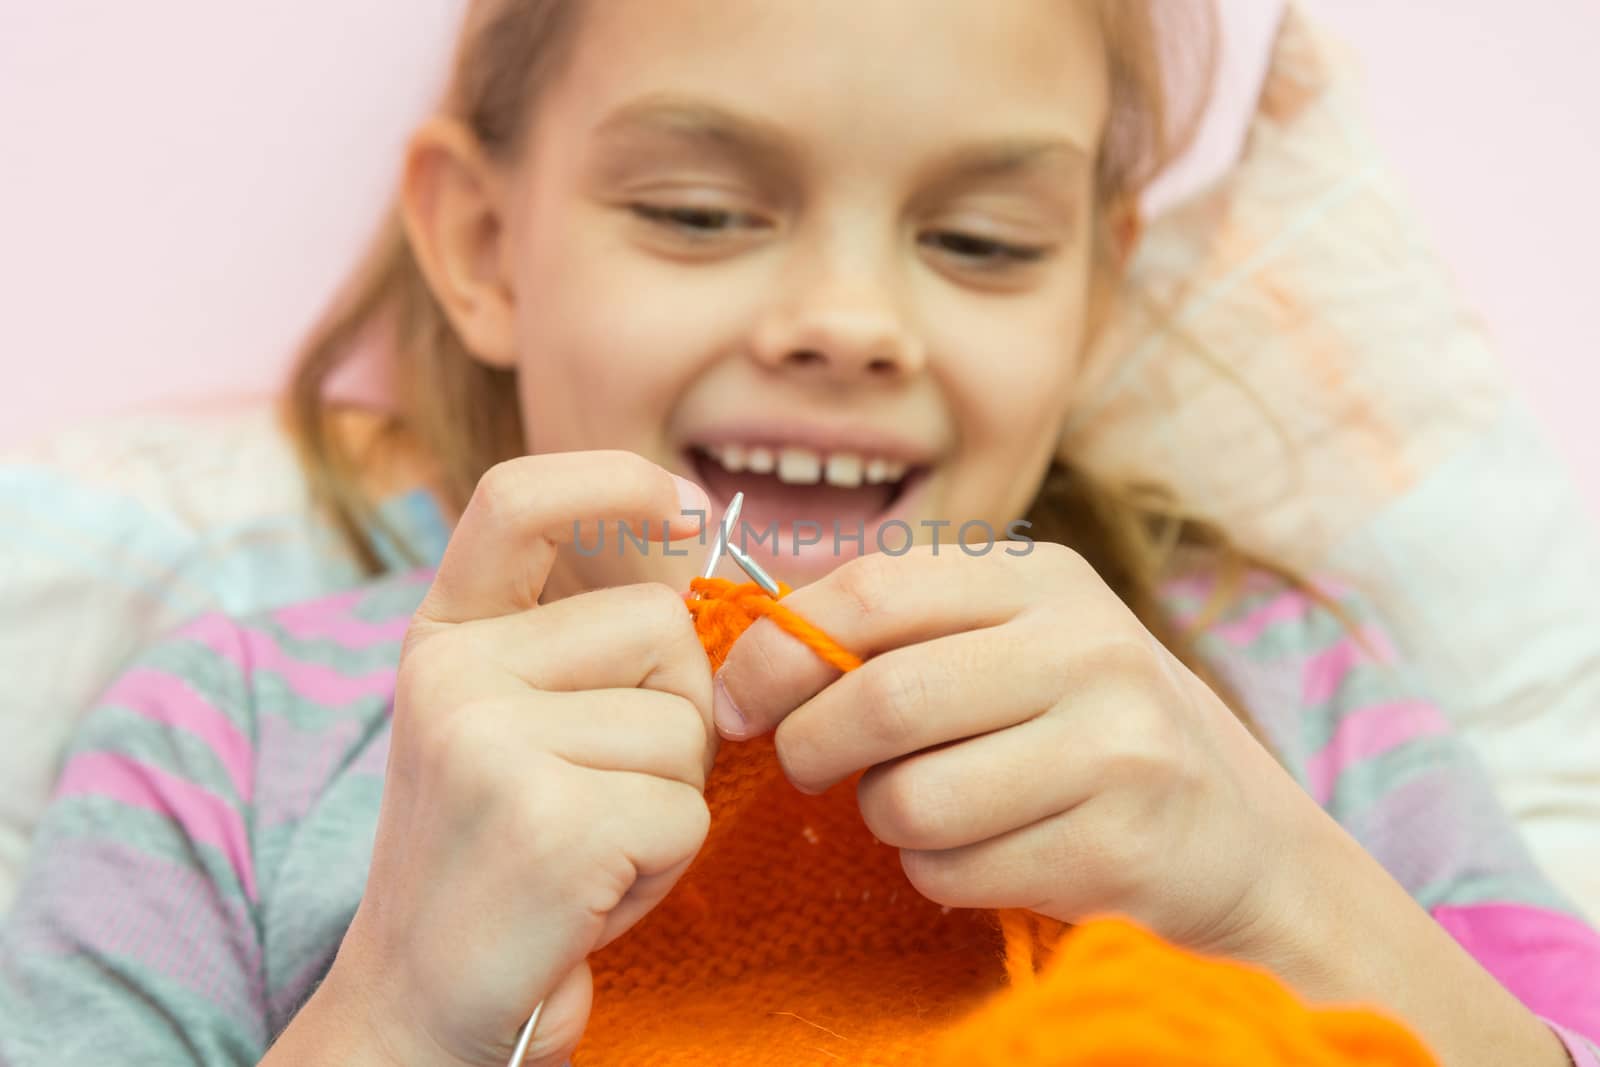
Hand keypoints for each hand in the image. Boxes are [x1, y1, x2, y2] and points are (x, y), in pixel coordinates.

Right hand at [319, 452, 716, 1066]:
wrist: (423, 1001)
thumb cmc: (502, 855)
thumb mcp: (516, 722)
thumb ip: (584, 642)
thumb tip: (696, 552)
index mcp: (446, 635)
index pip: (517, 497)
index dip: (613, 480)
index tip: (681, 508)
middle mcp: (453, 673)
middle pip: (662, 630)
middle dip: (677, 713)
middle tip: (604, 790)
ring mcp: (490, 744)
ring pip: (687, 727)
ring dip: (669, 801)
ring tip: (588, 845)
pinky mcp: (546, 823)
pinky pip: (687, 811)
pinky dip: (665, 863)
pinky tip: (591, 892)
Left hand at [712, 543, 1328, 965]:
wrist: (1244, 837)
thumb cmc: (1096, 727)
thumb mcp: (1021, 643)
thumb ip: (906, 629)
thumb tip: (755, 654)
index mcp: (1044, 579)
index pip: (871, 591)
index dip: (778, 650)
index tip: (738, 701)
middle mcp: (1086, 647)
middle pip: (878, 698)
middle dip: (810, 747)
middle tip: (809, 766)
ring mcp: (1113, 746)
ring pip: (908, 800)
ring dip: (885, 819)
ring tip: (926, 806)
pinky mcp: (1120, 845)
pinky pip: (954, 871)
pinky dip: (938, 873)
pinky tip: (987, 849)